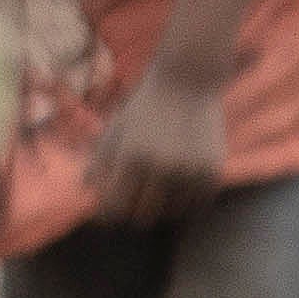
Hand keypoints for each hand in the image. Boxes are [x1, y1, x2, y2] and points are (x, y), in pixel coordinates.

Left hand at [92, 63, 230, 207]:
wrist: (188, 80)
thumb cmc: (144, 107)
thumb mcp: (115, 129)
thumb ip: (99, 161)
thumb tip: (87, 191)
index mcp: (130, 157)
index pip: (115, 208)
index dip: (108, 216)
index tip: (108, 213)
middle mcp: (161, 167)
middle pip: (142, 217)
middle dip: (133, 214)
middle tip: (132, 203)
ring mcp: (189, 171)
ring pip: (170, 214)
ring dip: (161, 207)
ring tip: (156, 189)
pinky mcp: (211, 171)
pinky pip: (195, 205)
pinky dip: (185, 202)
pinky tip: (177, 187)